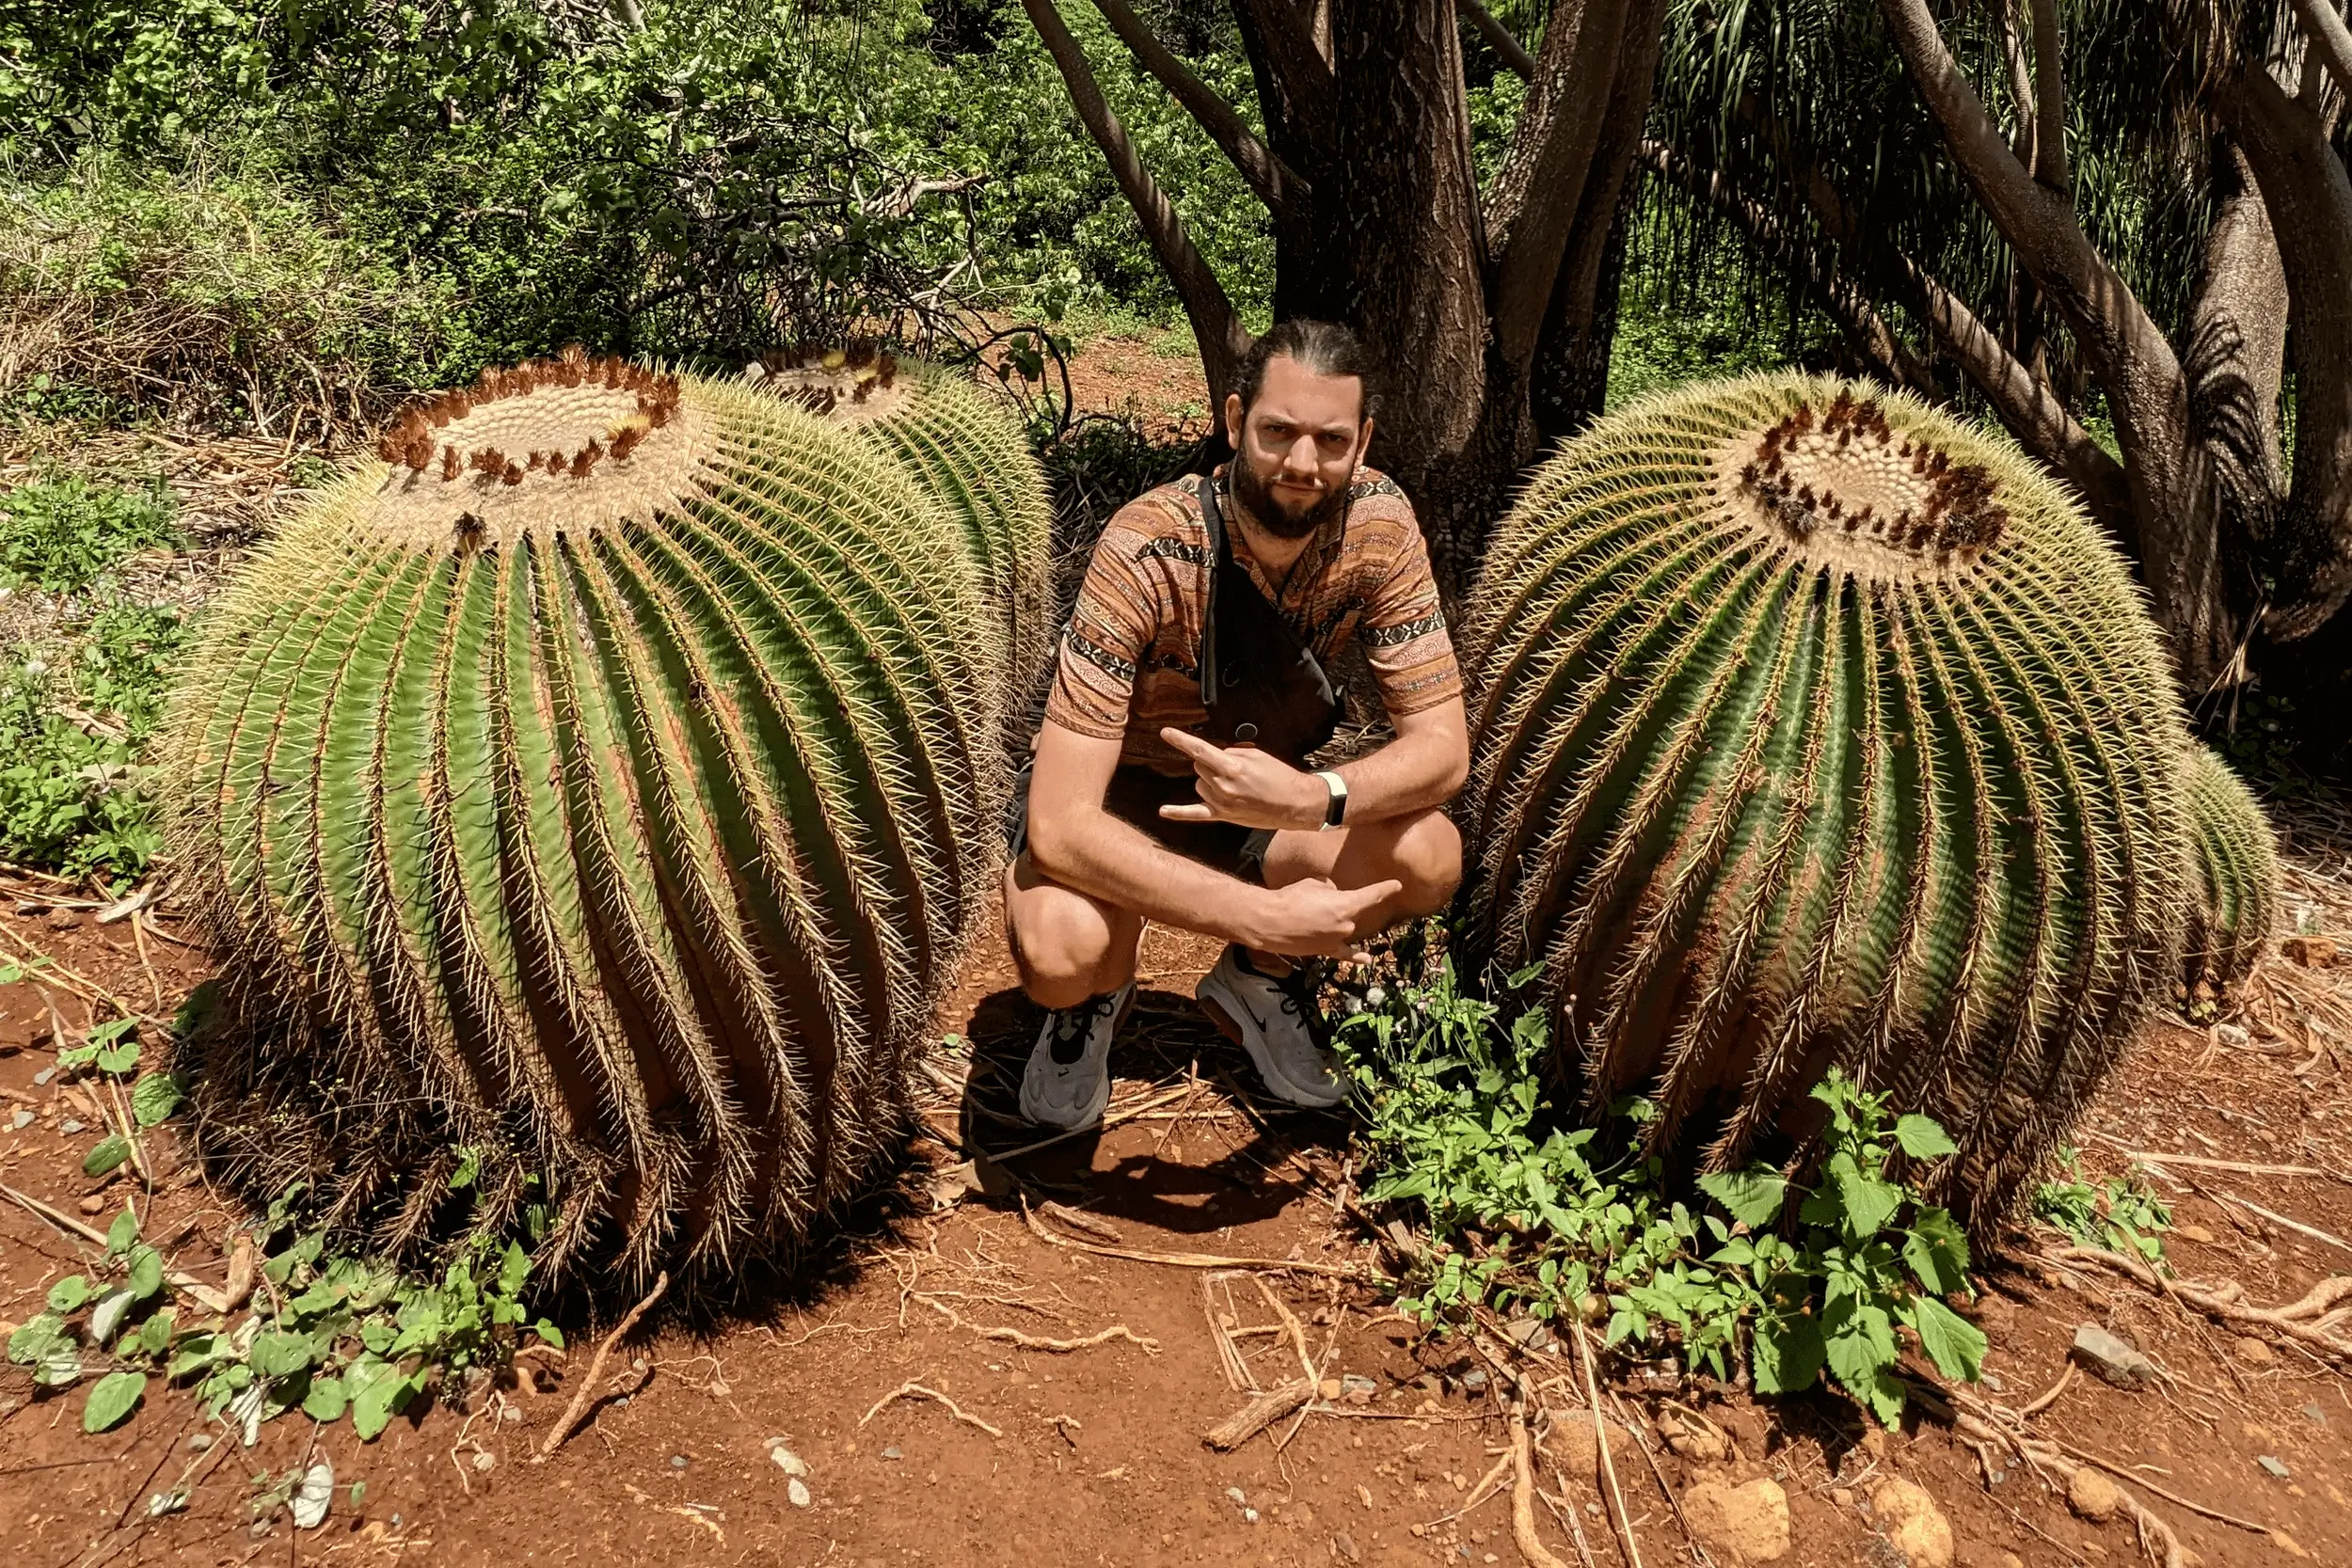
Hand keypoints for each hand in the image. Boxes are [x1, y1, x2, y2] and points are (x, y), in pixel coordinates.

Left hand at [1156, 728, 1326, 829]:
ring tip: (1233, 784)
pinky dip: (1178, 812)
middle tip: (1233, 767)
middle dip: (1210, 762)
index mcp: (1231, 767)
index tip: (1165, 732)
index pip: (1199, 750)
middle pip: (1199, 767)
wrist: (1295, 803)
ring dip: (1209, 779)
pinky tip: (1163, 811)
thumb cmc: (1279, 776)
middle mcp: (1222, 786)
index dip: (1180, 740)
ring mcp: (1221, 802)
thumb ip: (1231, 753)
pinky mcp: (1223, 815)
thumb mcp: (1257, 755)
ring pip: (1199, 784)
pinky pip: (1195, 814)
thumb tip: (1215, 756)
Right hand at [1242, 876, 1402, 958]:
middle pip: (1353, 911)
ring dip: (1334, 920)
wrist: (1270, 922)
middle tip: (1313, 901)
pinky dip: (1356, 955)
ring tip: (1310, 915)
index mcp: (1346, 904)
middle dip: (1339, 904)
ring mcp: (1337, 940)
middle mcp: (1347, 925)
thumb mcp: (1314, 885)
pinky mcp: (1326, 951)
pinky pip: (1345, 953)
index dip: (1386, 888)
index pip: (1372, 895)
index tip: (1397, 885)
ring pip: (1345, 927)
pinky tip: (1366, 958)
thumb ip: (1331, 890)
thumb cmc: (1291, 898)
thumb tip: (1334, 896)